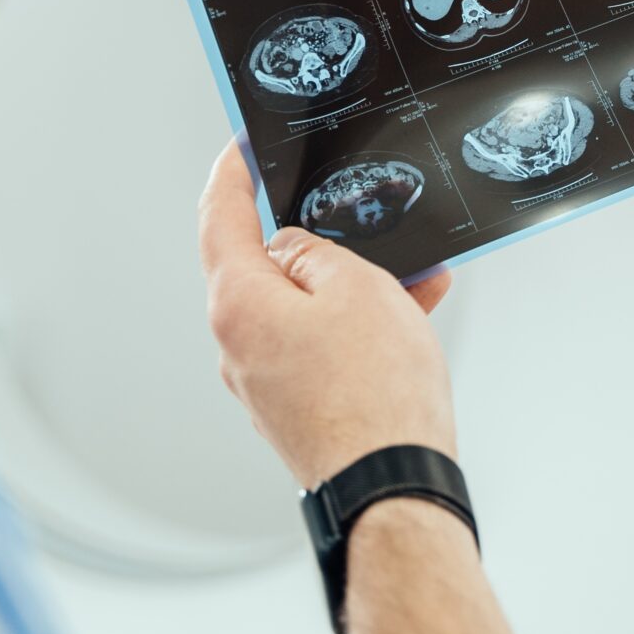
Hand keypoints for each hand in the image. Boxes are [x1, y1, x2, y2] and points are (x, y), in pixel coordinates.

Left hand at [199, 141, 458, 489]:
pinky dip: (358, 328)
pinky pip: (321, 349)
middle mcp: (238, 348)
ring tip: (415, 280)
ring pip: (304, 311)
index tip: (241, 146)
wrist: (393, 487)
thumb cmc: (375, 393)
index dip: (230, 173)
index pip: (218, 219)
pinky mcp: (295, 411)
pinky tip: (409, 319)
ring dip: (354, 288)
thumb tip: (293, 251)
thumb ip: (315, 252)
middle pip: (267, 267)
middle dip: (321, 241)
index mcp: (238, 305)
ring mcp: (265, 385)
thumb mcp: (356, 286)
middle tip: (360, 217)